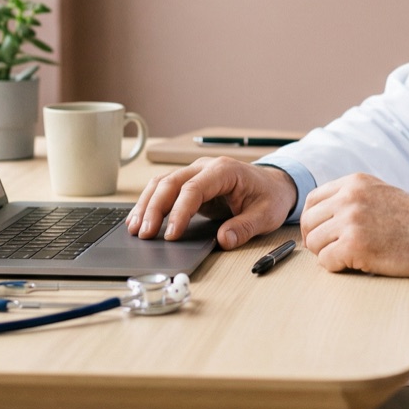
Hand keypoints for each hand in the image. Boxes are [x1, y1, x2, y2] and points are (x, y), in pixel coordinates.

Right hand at [128, 157, 297, 249]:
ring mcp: (195, 173)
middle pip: (170, 182)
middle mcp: (205, 167)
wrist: (274, 185)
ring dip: (146, 205)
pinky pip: (164, 189)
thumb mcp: (266, 215)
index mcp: (224, 171)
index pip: (193, 188)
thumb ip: (245, 227)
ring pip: (162, 183)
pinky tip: (140, 220)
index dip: (179, 212)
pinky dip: (150, 203)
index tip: (171, 235)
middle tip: (144, 234)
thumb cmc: (269, 197)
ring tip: (135, 229)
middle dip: (154, 208)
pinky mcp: (189, 183)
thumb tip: (224, 240)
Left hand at [300, 174, 408, 276]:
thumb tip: (322, 216)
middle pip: (308, 222)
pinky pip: (325, 261)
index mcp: (354, 182)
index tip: (319, 233)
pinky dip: (336, 267)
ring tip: (348, 257)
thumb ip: (352, 198)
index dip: (312, 221)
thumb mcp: (380, 193)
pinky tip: (355, 264)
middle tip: (330, 250)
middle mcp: (349, 197)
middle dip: (315, 239)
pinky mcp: (354, 245)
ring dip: (326, 254)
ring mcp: (350, 220)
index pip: (312, 200)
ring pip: (314, 243)